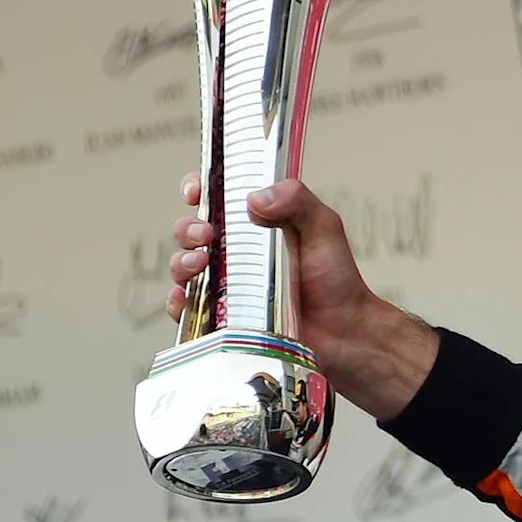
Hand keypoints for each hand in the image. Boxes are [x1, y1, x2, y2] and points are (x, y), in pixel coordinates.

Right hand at [169, 173, 439, 420]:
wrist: (343, 332)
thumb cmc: (336, 280)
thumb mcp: (324, 228)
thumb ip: (297, 201)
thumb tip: (255, 198)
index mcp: (256, 224)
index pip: (216, 198)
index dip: (199, 189)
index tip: (196, 191)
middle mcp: (235, 252)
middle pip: (191, 231)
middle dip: (189, 227)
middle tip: (206, 234)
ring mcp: (225, 285)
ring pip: (183, 266)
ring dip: (182, 260)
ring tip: (201, 263)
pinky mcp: (220, 317)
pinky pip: (186, 309)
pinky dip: (178, 301)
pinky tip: (186, 298)